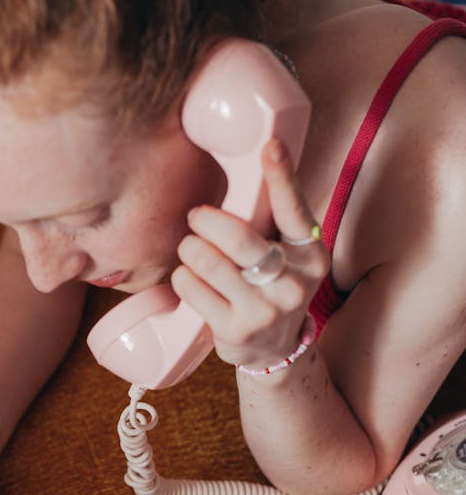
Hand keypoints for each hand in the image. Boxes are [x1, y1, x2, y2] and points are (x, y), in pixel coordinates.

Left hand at [171, 138, 329, 368]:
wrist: (273, 349)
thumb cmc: (274, 284)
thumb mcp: (289, 253)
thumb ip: (277, 217)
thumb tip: (266, 152)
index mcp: (311, 254)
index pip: (294, 210)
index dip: (281, 175)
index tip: (270, 145)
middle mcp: (293, 283)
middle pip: (237, 236)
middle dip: (205, 219)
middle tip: (197, 216)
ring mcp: (265, 310)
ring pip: (206, 260)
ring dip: (190, 248)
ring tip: (192, 249)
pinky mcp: (236, 330)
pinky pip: (190, 286)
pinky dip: (183, 277)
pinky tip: (192, 280)